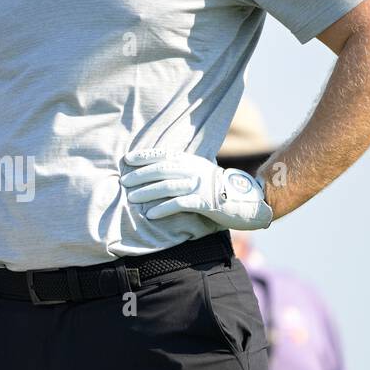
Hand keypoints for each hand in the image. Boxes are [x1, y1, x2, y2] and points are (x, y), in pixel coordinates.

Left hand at [121, 148, 272, 230]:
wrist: (245, 201)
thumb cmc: (218, 188)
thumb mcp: (200, 173)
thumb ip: (182, 170)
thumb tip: (157, 171)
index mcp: (192, 161)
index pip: (164, 155)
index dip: (145, 156)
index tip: (127, 159)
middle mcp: (194, 170)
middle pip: (162, 170)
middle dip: (140, 175)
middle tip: (124, 181)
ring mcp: (200, 186)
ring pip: (167, 186)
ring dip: (147, 192)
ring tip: (130, 198)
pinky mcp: (205, 202)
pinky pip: (179, 204)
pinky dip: (163, 209)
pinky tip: (150, 214)